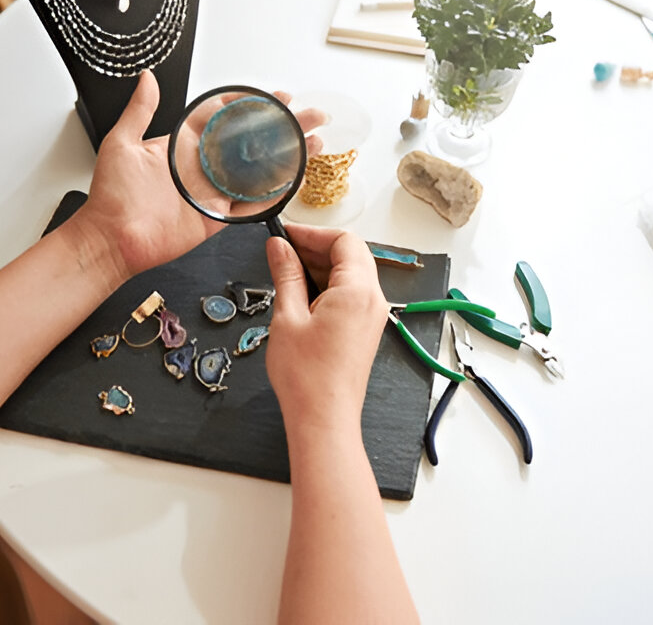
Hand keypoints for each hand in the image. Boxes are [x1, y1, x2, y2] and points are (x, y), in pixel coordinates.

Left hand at [72, 71, 325, 279]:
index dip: (253, 106)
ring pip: (258, 172)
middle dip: (284, 128)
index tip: (277, 96)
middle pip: (252, 143)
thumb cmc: (110, 195)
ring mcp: (213, 193)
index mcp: (184, 146)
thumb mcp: (121, 142)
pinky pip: (251, 206)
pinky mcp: (217, 219)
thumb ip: (139, 110)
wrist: (109, 238)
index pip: (226, 118)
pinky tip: (296, 180)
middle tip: (311, 116)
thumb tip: (147, 78)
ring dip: (288, 158)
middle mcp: (203, 167)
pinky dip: (274, 195)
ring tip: (314, 144)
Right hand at [264, 223, 388, 433]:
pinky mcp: (366, 330)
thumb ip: (286, 275)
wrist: (324, 418)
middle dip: (317, 248)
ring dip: (322, 267)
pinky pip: (352, 295)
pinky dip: (329, 287)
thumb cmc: (306, 377)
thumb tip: (279, 248)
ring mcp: (372, 316)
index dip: (313, 233)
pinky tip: (302, 296)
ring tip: (288, 274)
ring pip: (352, 274)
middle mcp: (372, 300)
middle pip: (351, 254)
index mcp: (357, 291)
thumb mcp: (288, 316)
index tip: (285, 235)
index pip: (344, 241)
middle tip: (283, 252)